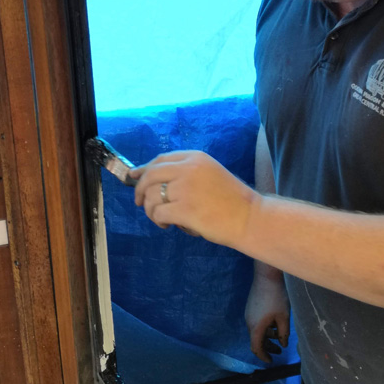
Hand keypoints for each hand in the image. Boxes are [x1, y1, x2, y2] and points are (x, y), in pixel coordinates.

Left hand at [130, 150, 258, 246]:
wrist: (249, 217)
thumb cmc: (232, 200)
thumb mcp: (210, 174)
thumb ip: (185, 173)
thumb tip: (153, 180)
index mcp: (195, 158)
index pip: (160, 160)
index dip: (144, 169)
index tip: (134, 178)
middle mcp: (188, 169)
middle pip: (150, 175)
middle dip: (140, 189)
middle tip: (140, 202)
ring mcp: (185, 189)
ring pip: (152, 196)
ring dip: (151, 210)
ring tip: (162, 219)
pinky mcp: (184, 209)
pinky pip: (158, 213)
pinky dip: (158, 220)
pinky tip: (168, 225)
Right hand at [245, 270, 289, 362]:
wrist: (266, 275)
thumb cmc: (276, 297)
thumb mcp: (284, 317)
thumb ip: (283, 333)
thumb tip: (283, 344)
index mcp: (256, 327)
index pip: (256, 348)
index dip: (263, 356)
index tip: (271, 361)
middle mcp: (249, 322)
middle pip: (256, 340)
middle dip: (267, 347)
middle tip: (279, 351)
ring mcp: (249, 313)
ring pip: (257, 330)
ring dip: (267, 336)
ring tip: (280, 336)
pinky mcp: (251, 306)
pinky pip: (257, 322)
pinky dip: (265, 328)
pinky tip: (275, 323)